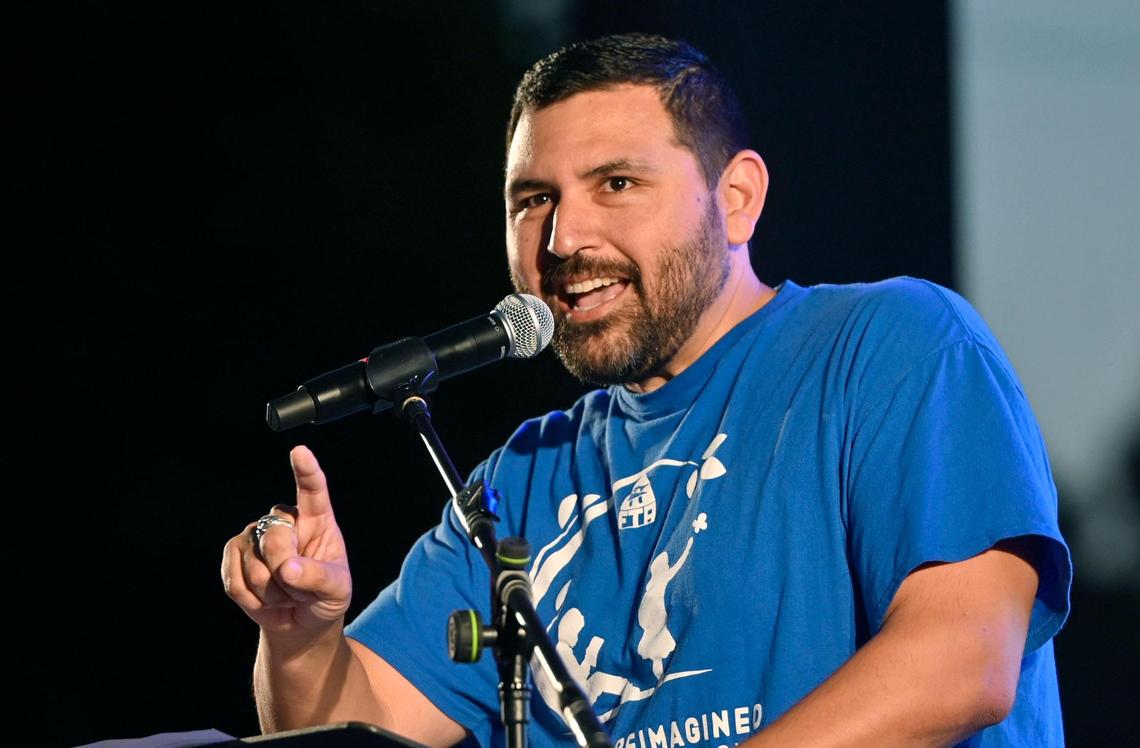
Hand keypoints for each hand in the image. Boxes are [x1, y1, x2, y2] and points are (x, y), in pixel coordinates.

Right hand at [222, 446, 351, 637]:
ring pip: (255, 566)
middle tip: (301, 589)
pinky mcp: (233, 554)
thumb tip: (287, 568)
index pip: (313, 490)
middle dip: (287, 574)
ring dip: (273, 593)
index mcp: (317, 520)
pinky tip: (265, 598)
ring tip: (286, 593)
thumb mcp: (336, 590)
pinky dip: (253, 600)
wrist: (301, 621)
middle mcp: (285, 521)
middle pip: (276, 538)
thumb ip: (317, 578)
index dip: (306, 471)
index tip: (300, 452)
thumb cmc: (325, 597)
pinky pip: (235, 581)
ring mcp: (256, 535)